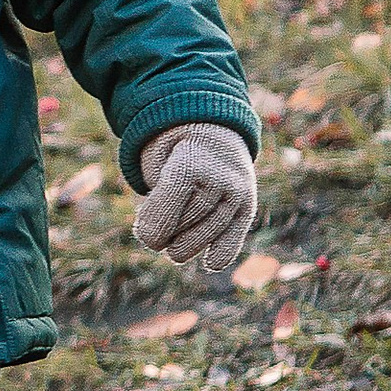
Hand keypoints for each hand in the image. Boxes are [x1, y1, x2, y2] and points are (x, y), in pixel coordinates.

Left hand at [133, 120, 257, 275]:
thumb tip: (154, 240)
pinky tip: (209, 261)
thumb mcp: (155, 159)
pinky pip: (234, 239)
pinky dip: (220, 255)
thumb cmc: (173, 149)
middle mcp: (221, 179)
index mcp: (192, 160)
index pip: (173, 196)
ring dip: (183, 244)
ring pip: (206, 236)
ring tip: (174, 235)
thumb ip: (154, 196)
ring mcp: (237, 195)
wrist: (211, 129)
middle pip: (186, 222)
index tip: (143, 234)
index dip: (154, 220)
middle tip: (155, 230)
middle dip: (164, 232)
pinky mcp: (247, 209)